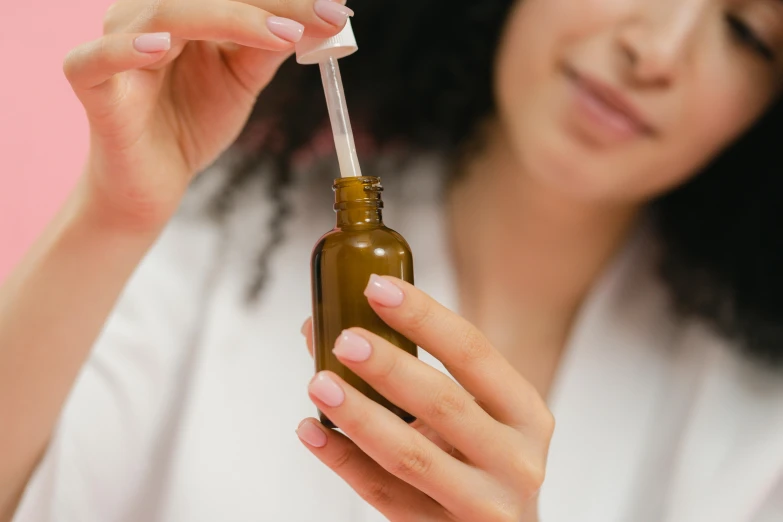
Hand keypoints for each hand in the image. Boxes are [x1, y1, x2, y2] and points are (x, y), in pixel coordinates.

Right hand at [64, 0, 351, 229]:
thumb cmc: (191, 125)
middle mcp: (146, 15)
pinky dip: (126, 50)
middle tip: (325, 16)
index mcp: (182, 10)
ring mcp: (115, 44)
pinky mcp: (90, 83)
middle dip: (271, 2)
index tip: (337, 8)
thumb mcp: (241, 81)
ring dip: (226, 18)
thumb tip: (316, 17)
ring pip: (165, 13)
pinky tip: (161, 46)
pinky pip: (98, 59)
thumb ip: (268, 48)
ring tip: (280, 34)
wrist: (153, 185)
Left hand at [298, 276, 553, 521]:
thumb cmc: (483, 457)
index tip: (377, 287)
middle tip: (343, 339)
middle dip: (389, 367)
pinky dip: (344, 461)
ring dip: (360, 414)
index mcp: (525, 412)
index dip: (423, 316)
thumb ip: (415, 371)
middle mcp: (516, 459)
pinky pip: (384, 496)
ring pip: (411, 455)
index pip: (473, 351)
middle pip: (444, 402)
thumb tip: (324, 328)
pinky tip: (314, 432)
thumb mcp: (475, 413)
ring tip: (319, 382)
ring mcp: (484, 504)